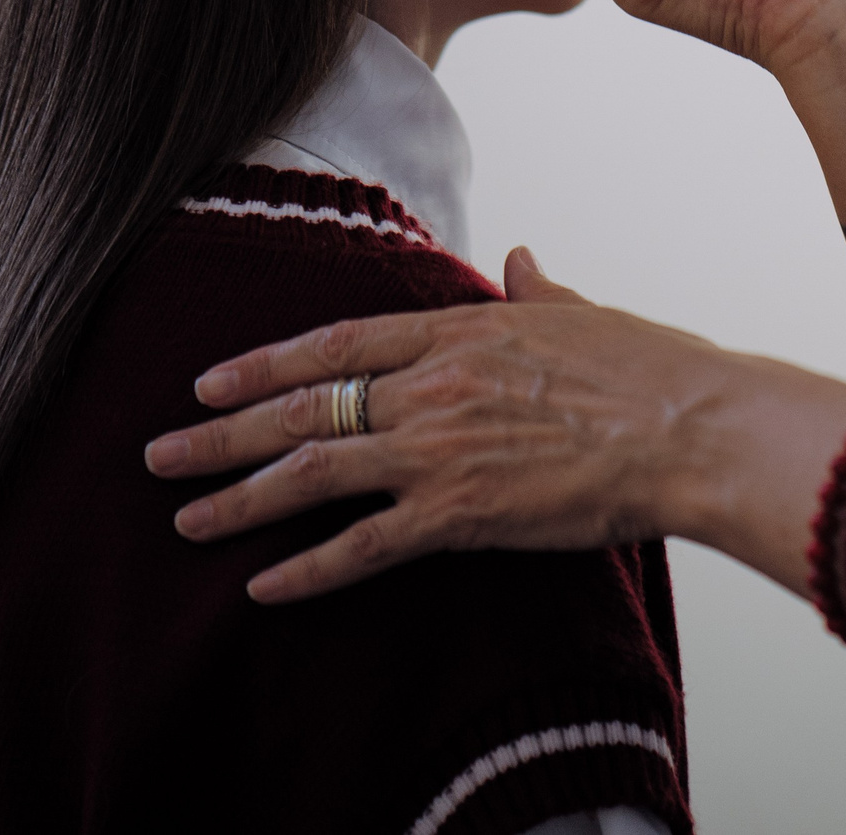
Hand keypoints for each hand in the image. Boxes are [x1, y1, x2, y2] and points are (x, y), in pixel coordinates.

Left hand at [143, 248, 750, 601]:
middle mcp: (432, 386)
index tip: (209, 381)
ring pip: (312, 471)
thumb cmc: (651, 369)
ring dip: (239, 499)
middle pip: (302, 407)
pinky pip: (362, 546)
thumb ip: (536, 291)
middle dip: (220, 433)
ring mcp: (438, 449)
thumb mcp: (582, 313)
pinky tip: (263, 587)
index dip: (264, 363)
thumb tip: (521, 258)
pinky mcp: (458, 513)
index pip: (336, 344)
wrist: (689, 426)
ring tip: (184, 517)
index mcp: (460, 330)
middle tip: (156, 453)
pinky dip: (307, 568)